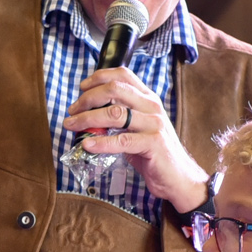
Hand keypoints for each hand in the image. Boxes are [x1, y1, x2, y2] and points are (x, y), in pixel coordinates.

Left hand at [62, 67, 206, 207]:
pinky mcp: (153, 143)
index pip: (123, 75)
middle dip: (88, 98)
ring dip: (87, 119)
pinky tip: (87, 145)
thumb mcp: (137, 129)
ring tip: (72, 125)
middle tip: (73, 111)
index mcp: (148, 98)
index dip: (99, 77)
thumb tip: (87, 117)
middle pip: (114, 90)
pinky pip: (121, 140)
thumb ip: (118, 119)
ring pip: (114, 113)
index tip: (82, 88)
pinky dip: (101, 142)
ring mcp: (154, 124)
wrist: (178, 177)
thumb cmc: (154, 153)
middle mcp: (152, 106)